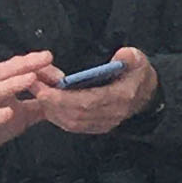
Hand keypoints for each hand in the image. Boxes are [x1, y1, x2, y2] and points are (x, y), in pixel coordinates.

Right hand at [0, 53, 65, 172]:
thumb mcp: (21, 113)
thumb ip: (39, 103)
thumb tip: (61, 94)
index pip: (14, 68)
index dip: (32, 62)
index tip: (50, 59)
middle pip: (2, 72)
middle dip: (23, 64)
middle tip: (45, 58)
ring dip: (11, 84)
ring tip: (31, 78)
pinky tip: (8, 112)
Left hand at [33, 46, 157, 138]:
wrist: (147, 96)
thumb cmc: (138, 75)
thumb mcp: (139, 60)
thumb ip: (130, 57)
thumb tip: (121, 55)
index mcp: (122, 97)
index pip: (88, 102)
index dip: (64, 98)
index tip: (44, 90)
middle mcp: (112, 114)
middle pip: (75, 114)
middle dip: (51, 103)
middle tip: (34, 88)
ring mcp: (104, 123)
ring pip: (71, 122)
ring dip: (51, 110)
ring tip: (37, 94)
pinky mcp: (97, 127)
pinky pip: (73, 126)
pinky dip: (57, 117)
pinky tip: (48, 105)